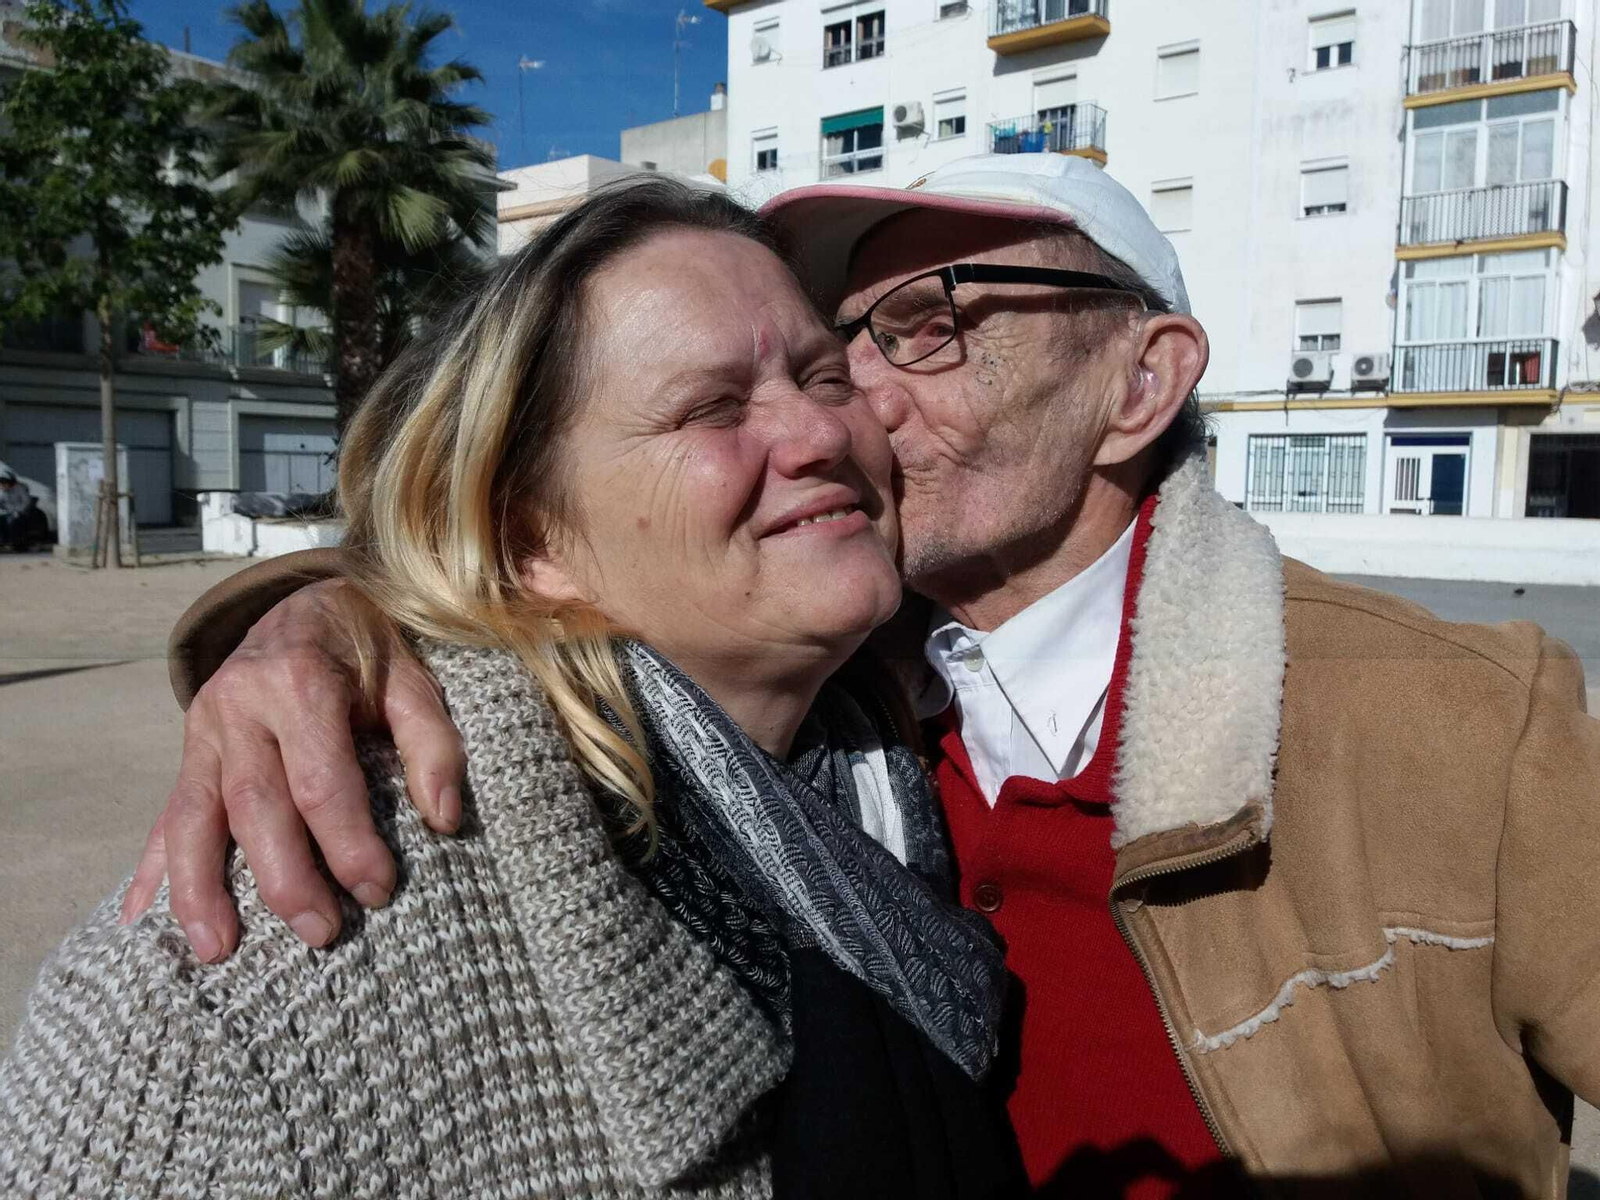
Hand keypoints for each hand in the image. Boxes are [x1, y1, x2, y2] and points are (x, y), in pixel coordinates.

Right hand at [120, 578, 464, 960]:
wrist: (308, 599)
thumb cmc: (370, 648)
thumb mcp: (413, 677)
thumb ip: (432, 742)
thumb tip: (443, 819)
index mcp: (298, 683)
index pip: (321, 781)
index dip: (349, 842)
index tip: (380, 890)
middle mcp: (239, 707)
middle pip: (256, 808)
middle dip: (287, 879)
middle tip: (323, 934)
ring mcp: (203, 730)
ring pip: (192, 817)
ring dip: (200, 888)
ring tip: (218, 949)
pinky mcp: (188, 749)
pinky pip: (166, 813)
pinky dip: (151, 866)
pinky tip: (137, 917)